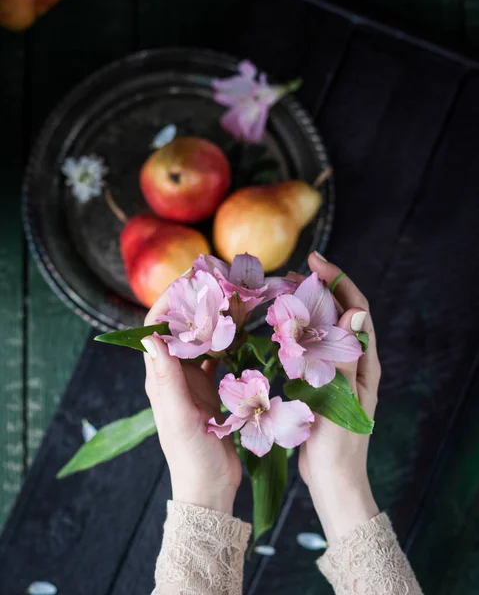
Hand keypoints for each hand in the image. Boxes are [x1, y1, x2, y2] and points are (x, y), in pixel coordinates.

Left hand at [141, 290, 241, 515]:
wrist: (210, 486)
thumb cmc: (192, 456)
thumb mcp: (179, 418)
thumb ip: (166, 380)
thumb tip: (151, 337)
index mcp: (160, 378)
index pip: (156, 329)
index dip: (169, 302)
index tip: (191, 281)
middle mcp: (174, 374)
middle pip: (180, 328)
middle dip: (196, 302)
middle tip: (219, 281)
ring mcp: (193, 381)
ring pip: (201, 340)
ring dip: (213, 318)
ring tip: (233, 297)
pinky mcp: (211, 390)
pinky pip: (218, 357)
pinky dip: (228, 341)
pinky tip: (243, 331)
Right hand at [298, 252, 380, 543]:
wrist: (333, 478)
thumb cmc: (339, 444)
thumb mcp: (343, 399)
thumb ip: (346, 356)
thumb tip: (354, 312)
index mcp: (364, 361)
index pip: (356, 309)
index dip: (338, 281)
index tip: (315, 261)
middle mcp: (354, 360)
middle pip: (340, 313)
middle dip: (321, 288)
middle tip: (293, 273)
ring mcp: (338, 370)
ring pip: (324, 328)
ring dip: (309, 306)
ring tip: (286, 290)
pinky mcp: (322, 380)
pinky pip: (311, 347)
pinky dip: (298, 330)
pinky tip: (281, 327)